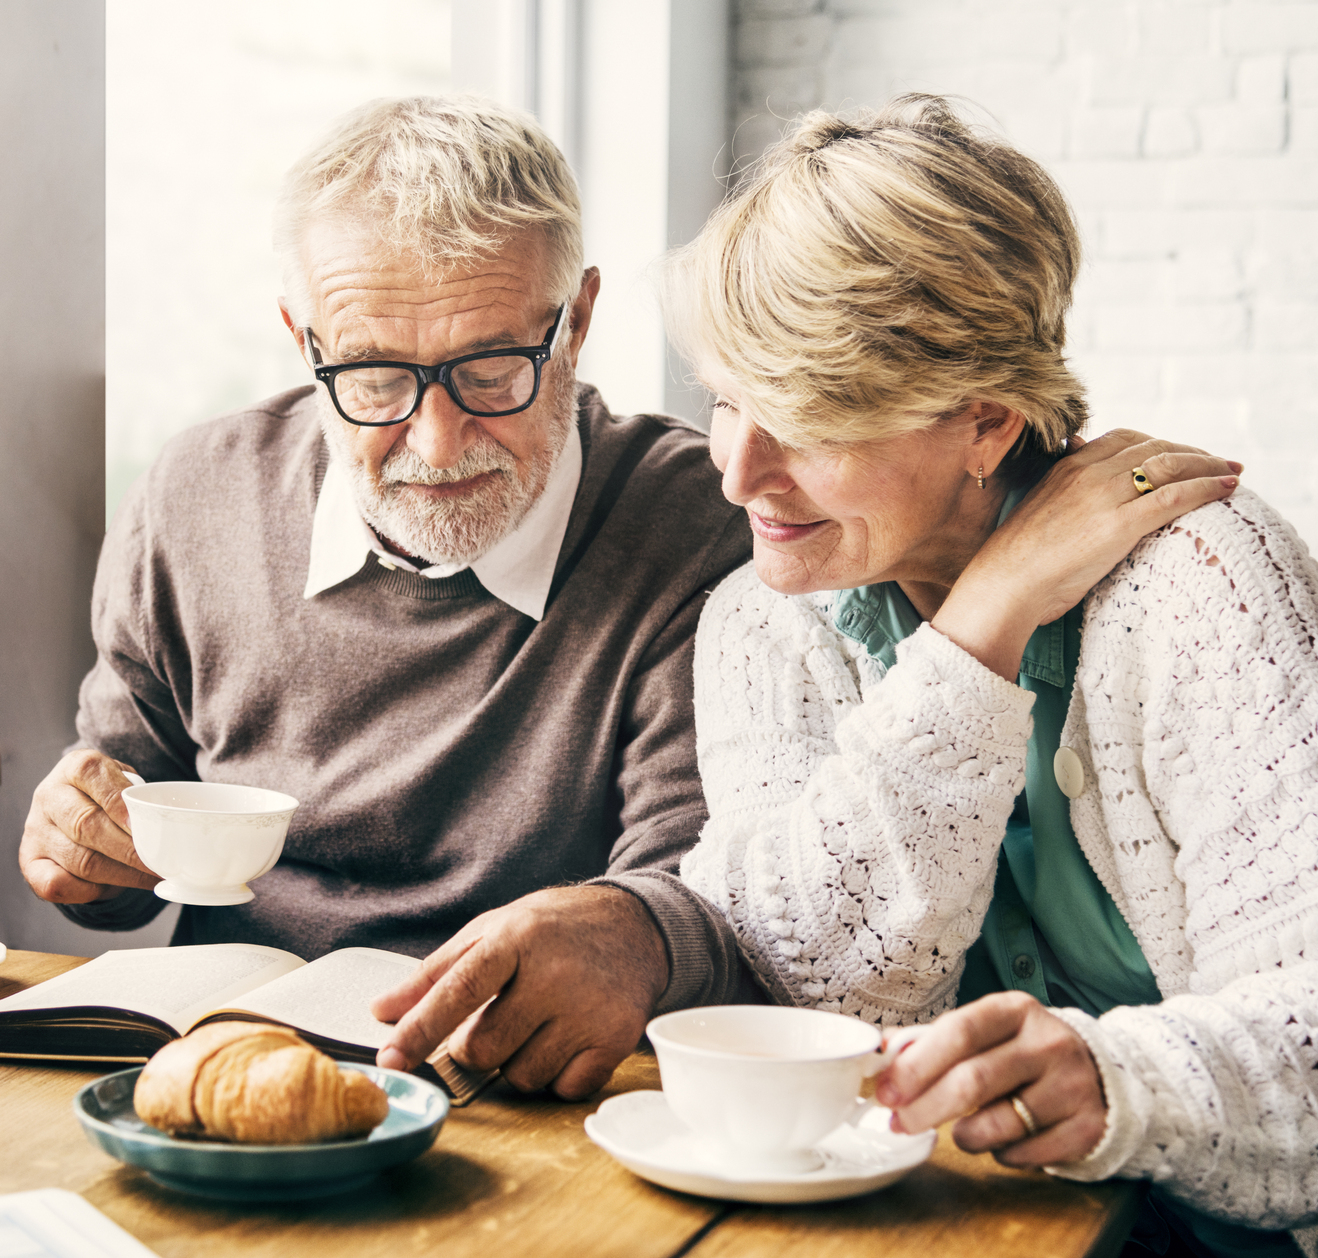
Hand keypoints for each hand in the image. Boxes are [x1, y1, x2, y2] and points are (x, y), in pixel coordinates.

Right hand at [19, 750, 158, 902]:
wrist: (73, 806)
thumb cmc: (111, 796)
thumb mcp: (125, 781)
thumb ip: (140, 795)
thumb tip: (175, 825)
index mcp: (75, 767)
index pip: (94, 777)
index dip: (120, 803)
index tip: (149, 825)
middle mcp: (49, 796)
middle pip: (87, 825)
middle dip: (130, 849)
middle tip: (162, 864)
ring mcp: (36, 830)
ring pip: (79, 860)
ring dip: (121, 875)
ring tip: (152, 879)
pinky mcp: (30, 861)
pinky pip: (57, 885)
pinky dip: (89, 891)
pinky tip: (113, 886)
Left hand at [372, 885, 669, 1098]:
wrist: (636, 925)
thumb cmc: (553, 928)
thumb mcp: (494, 929)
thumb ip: (438, 970)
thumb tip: (382, 1009)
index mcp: (517, 938)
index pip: (459, 990)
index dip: (420, 1028)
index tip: (391, 1058)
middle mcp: (555, 973)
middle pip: (484, 1048)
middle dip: (479, 1046)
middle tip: (502, 1017)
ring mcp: (588, 1009)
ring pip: (522, 1076)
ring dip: (520, 1061)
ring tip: (540, 1023)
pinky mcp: (616, 1038)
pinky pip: (564, 1088)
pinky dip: (558, 1075)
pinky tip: (568, 1038)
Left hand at [874, 992, 1105, 1166]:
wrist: (1099, 1077)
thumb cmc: (1022, 1054)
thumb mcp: (985, 1033)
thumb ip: (934, 1040)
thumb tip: (881, 1050)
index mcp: (1014, 1010)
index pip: (959, 1031)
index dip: (917, 1063)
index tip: (885, 1091)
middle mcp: (1048, 1042)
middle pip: (974, 1080)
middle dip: (926, 1107)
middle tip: (900, 1123)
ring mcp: (1072, 1085)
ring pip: (999, 1123)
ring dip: (965, 1136)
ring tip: (959, 1133)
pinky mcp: (1087, 1127)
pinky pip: (1026, 1154)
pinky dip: (1000, 1155)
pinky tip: (1000, 1142)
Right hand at [933, 430, 1241, 678]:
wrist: (1003, 585)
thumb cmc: (1017, 560)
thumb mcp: (1040, 510)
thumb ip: (1064, 491)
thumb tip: (1076, 479)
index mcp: (1067, 466)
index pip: (1125, 438)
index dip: (1161, 442)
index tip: (1182, 454)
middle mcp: (1087, 472)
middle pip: (1154, 447)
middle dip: (1193, 451)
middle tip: (1219, 462)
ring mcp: (1104, 497)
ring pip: (1169, 466)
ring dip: (1208, 465)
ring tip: (1232, 473)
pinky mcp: (1118, 525)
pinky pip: (1173, 497)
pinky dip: (1205, 488)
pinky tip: (1226, 489)